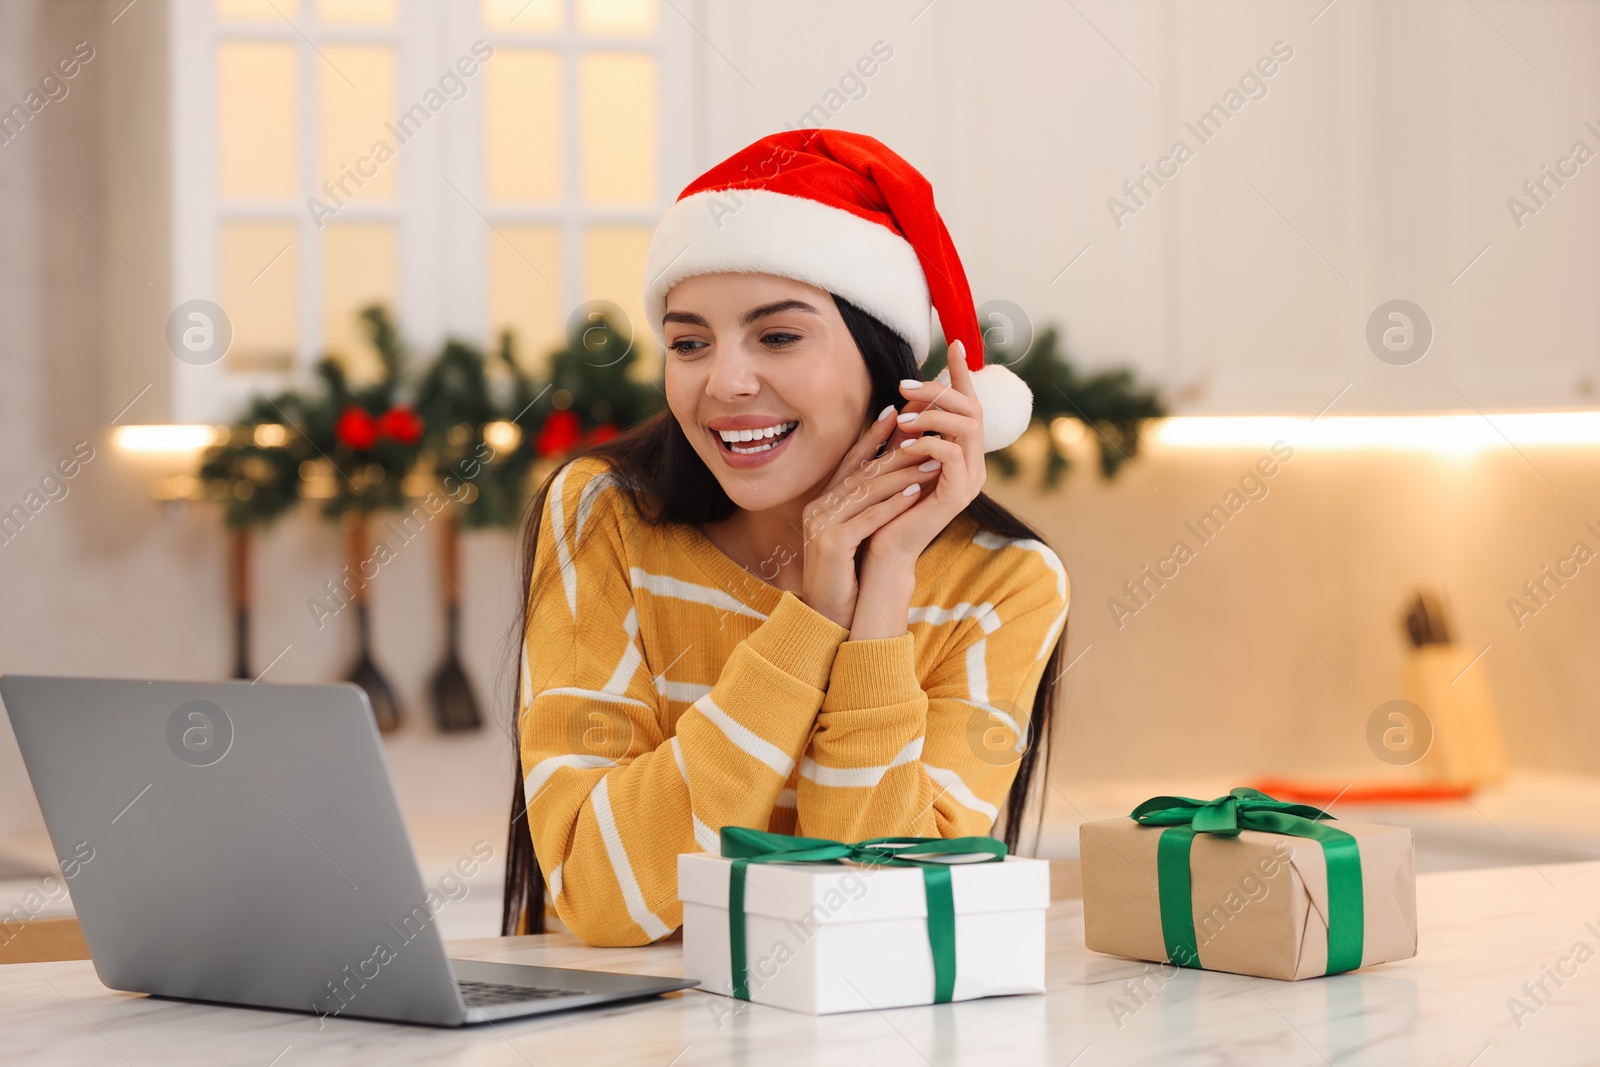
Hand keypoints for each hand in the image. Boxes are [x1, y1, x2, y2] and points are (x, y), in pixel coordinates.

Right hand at [799, 401, 943, 629]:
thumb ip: (867, 505)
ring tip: (932, 461)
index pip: (850, 461)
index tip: (897, 415)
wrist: (828, 617)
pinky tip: (915, 493)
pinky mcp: (831, 545)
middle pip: (862, 472)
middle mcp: (818, 508)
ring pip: (867, 490)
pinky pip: (867, 518)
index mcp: (822, 502)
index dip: (873, 437)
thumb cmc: (846, 576)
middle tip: (928, 436)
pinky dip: (892, 504)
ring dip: (902, 474)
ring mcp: (821, 525)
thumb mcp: (855, 534)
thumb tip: (896, 475)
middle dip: (896, 452)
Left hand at [863, 339, 986, 565]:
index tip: (953, 344)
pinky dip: (929, 442)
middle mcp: (973, 464)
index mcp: (961, 452)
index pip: (968, 404)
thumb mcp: (896, 456)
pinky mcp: (958, 495)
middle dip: (940, 390)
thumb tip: (908, 392)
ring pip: (967, 427)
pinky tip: (904, 444)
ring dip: (932, 415)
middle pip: (973, 409)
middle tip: (905, 385)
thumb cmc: (886, 503)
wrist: (882, 549)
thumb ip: (908, 429)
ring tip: (902, 417)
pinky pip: (952, 454)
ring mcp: (970, 480)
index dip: (961, 373)